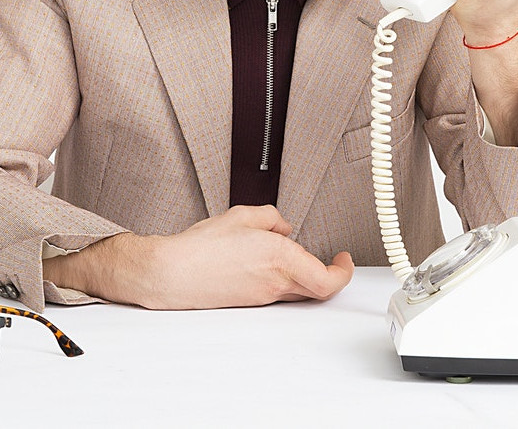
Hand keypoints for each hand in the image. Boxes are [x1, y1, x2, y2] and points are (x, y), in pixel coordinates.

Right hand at [46, 205, 353, 309]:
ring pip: (299, 291)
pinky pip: (279, 292)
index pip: (328, 279)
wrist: (172, 273)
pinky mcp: (250, 301)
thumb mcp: (243, 215)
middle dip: (329, 273)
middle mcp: (276, 283)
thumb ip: (272, 218)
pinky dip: (285, 278)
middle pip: (318, 289)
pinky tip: (269, 262)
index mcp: (280, 258)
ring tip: (295, 254)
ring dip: (306, 275)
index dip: (343, 272)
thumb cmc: (201, 247)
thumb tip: (283, 227)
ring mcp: (263, 296)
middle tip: (333, 260)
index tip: (344, 259)